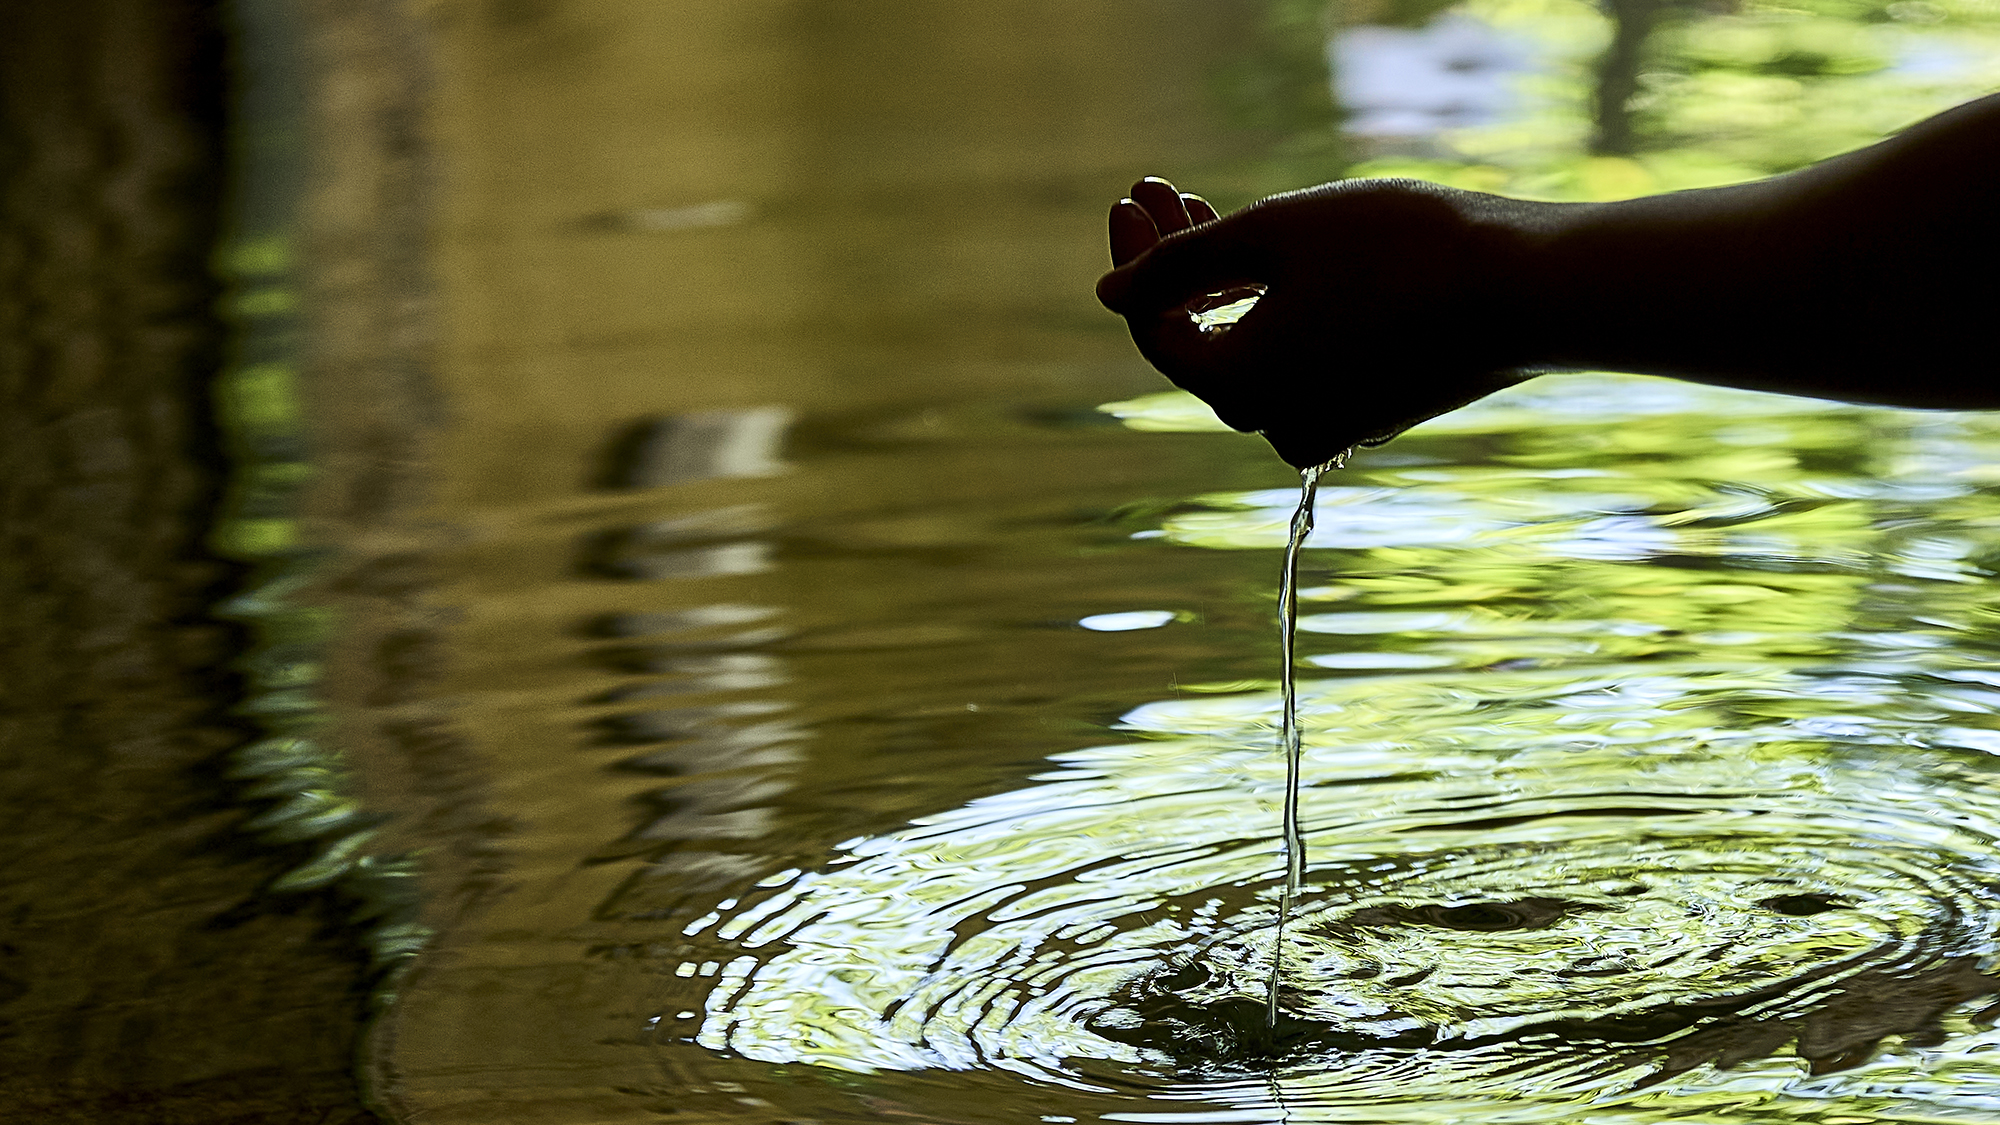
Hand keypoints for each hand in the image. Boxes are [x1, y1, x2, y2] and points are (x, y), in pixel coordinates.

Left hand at [1097, 176, 1537, 467]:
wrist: (1530, 288)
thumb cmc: (1397, 250)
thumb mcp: (1272, 235)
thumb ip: (1177, 263)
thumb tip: (1107, 294)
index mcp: (1239, 391)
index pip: (1154, 328)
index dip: (1134, 259)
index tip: (1134, 193)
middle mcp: (1275, 425)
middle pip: (1198, 340)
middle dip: (1174, 262)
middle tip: (1165, 189)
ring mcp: (1326, 425)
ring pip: (1249, 348)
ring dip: (1222, 281)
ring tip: (1215, 208)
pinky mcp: (1369, 410)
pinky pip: (1299, 361)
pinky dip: (1278, 310)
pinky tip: (1279, 255)